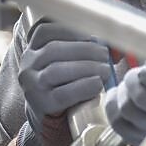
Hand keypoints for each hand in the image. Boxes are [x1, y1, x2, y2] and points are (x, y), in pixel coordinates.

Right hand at [14, 22, 112, 145]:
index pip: (45, 30)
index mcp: (33, 47)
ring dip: (86, 68)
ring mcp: (31, 84)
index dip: (69, 30)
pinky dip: (83, 87)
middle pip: (53, 49)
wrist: (49, 115)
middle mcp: (28, 63)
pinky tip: (97, 85)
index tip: (91, 36)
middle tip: (105, 56)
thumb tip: (117, 48)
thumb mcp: (69, 62)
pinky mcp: (40, 104)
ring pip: (56, 70)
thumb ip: (88, 49)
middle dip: (84, 50)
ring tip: (105, 70)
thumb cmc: (66, 82)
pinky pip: (62, 94)